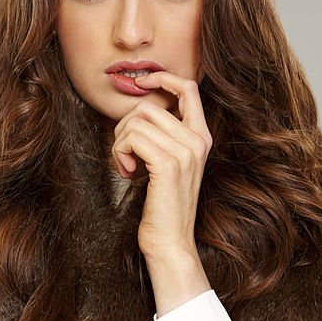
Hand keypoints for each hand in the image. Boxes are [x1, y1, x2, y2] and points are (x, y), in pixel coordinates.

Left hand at [111, 72, 212, 260]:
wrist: (170, 242)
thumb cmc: (163, 206)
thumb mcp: (167, 165)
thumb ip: (162, 136)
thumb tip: (138, 110)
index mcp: (201, 137)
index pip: (188, 88)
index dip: (162, 78)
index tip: (141, 83)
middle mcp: (198, 140)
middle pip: (148, 106)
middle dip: (125, 127)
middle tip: (125, 155)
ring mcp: (185, 152)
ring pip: (136, 120)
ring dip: (120, 143)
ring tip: (127, 166)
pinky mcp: (167, 164)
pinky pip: (131, 138)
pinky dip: (119, 153)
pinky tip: (127, 172)